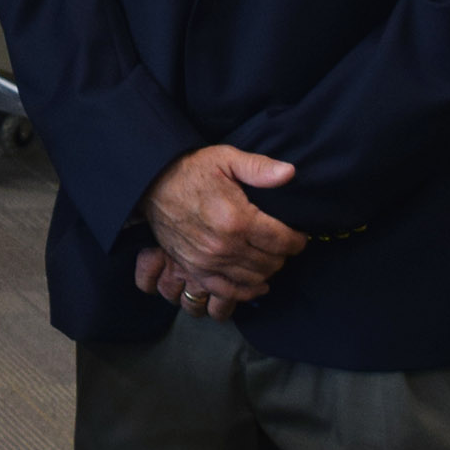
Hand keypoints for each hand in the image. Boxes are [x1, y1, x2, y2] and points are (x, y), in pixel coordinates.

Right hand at [139, 144, 305, 306]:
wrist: (151, 183)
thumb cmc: (191, 170)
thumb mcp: (226, 158)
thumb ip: (259, 167)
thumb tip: (289, 173)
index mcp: (236, 218)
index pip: (282, 241)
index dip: (297, 239)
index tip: (298, 234)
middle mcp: (224, 245)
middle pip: (271, 262)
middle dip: (283, 254)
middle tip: (282, 242)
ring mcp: (208, 261)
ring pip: (254, 278)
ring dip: (267, 270)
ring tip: (269, 256)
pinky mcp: (195, 269)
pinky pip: (228, 291)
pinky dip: (246, 291)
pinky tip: (257, 283)